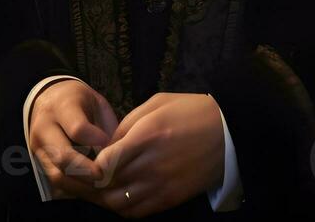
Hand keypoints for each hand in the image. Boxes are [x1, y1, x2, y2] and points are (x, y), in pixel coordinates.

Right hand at [27, 80, 119, 198]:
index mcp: (62, 106)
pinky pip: (56, 182)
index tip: (114, 149)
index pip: (78, 129)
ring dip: (82, 187)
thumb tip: (116, 159)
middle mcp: (44, 127)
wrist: (49, 98)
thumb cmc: (81, 102)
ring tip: (103, 188)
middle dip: (89, 173)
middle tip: (109, 178)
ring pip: (57, 175)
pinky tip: (92, 191)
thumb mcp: (96, 103)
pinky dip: (75, 190)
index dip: (98, 142)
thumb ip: (106, 127)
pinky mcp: (38, 162)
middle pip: (63, 157)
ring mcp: (38, 147)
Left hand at [91, 92, 225, 217]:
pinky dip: (123, 208)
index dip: (90, 165)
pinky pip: (137, 212)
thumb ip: (128, 122)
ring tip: (100, 187)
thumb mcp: (158, 103)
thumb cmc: (192, 112)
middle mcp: (153, 164)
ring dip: (104, 197)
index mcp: (147, 136)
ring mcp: (162, 184)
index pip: (104, 162)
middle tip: (84, 176)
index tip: (88, 158)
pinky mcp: (171, 198)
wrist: (230, 132)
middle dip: (91, 182)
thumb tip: (107, 144)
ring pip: (118, 203)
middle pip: (108, 184)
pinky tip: (119, 196)